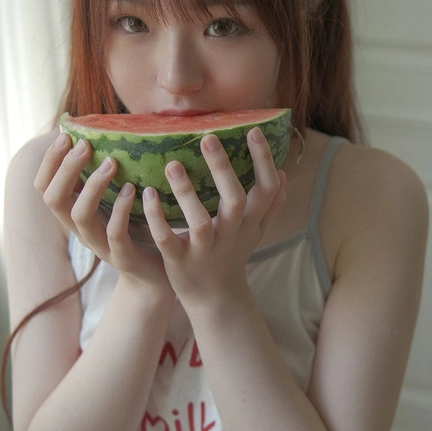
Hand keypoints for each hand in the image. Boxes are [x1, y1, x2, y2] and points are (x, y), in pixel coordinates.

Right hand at [34, 132, 172, 291]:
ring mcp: (100, 245)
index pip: (45, 187)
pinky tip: (134, 190)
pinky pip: (114, 234)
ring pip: (79, 216)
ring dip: (92, 186)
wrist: (159, 275)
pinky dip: (121, 210)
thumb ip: (107, 175)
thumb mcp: (118, 199)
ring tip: (112, 163)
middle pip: (54, 199)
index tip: (66, 136)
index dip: (49, 162)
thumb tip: (105, 133)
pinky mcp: (123, 258)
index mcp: (75, 213)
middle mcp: (81, 230)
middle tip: (85, 146)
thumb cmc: (140, 230)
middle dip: (66, 170)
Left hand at [142, 127, 285, 308]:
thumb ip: (270, 205)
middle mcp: (231, 235)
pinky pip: (167, 238)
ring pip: (199, 221)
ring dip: (186, 192)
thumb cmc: (233, 256)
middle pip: (235, 200)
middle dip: (222, 169)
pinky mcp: (179, 261)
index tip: (252, 131)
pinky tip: (147, 194)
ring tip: (172, 164)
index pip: (266, 189)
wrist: (215, 299)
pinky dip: (156, 218)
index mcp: (250, 223)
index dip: (263, 161)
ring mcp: (205, 250)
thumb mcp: (255, 231)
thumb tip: (284, 173)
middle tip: (207, 137)